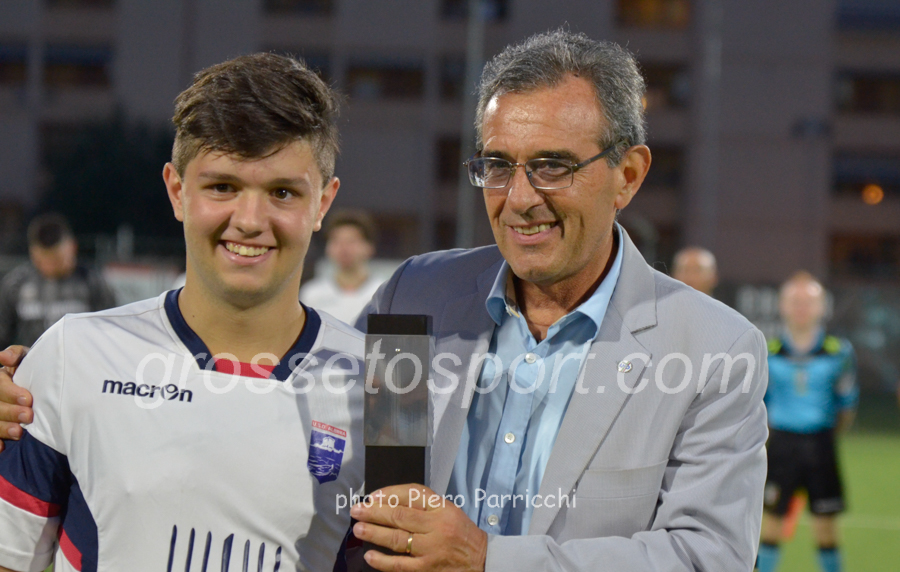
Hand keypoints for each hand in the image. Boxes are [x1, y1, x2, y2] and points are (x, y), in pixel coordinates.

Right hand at [0, 345, 32, 449]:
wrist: (40, 384)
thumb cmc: (32, 368)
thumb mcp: (26, 357)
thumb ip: (16, 354)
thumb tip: (3, 358)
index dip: (10, 393)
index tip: (28, 399)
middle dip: (9, 412)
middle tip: (28, 416)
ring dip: (2, 428)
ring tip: (19, 432)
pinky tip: (1, 448)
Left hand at [350, 484, 486, 571]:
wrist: (481, 561)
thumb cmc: (461, 533)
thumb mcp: (448, 511)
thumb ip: (424, 505)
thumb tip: (388, 502)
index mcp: (442, 508)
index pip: (412, 495)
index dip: (389, 494)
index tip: (373, 496)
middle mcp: (436, 527)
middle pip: (400, 516)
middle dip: (375, 512)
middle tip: (357, 510)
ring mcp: (431, 550)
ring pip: (397, 539)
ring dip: (375, 533)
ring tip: (358, 529)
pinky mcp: (427, 570)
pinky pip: (400, 565)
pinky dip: (383, 561)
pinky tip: (370, 556)